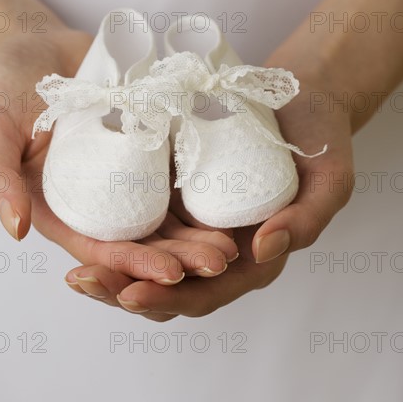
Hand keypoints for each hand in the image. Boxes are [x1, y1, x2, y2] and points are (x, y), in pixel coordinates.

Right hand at [0, 29, 237, 288]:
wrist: (42, 49)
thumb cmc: (6, 86)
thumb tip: (15, 229)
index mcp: (63, 211)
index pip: (102, 250)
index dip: (135, 265)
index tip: (172, 275)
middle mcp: (100, 203)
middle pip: (144, 240)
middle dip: (182, 257)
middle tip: (221, 260)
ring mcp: (129, 179)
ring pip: (168, 217)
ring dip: (200, 233)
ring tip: (235, 242)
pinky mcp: (150, 153)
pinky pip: (178, 178)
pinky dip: (204, 192)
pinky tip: (234, 199)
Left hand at [65, 86, 353, 319]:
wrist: (300, 101)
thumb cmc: (321, 142)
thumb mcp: (329, 181)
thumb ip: (305, 220)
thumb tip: (262, 251)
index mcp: (250, 260)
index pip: (204, 294)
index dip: (167, 300)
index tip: (129, 295)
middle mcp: (215, 249)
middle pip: (164, 286)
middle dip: (122, 290)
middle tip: (83, 281)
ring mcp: (191, 224)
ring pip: (145, 259)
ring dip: (109, 268)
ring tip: (73, 272)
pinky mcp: (174, 195)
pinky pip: (139, 219)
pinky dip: (113, 228)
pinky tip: (84, 225)